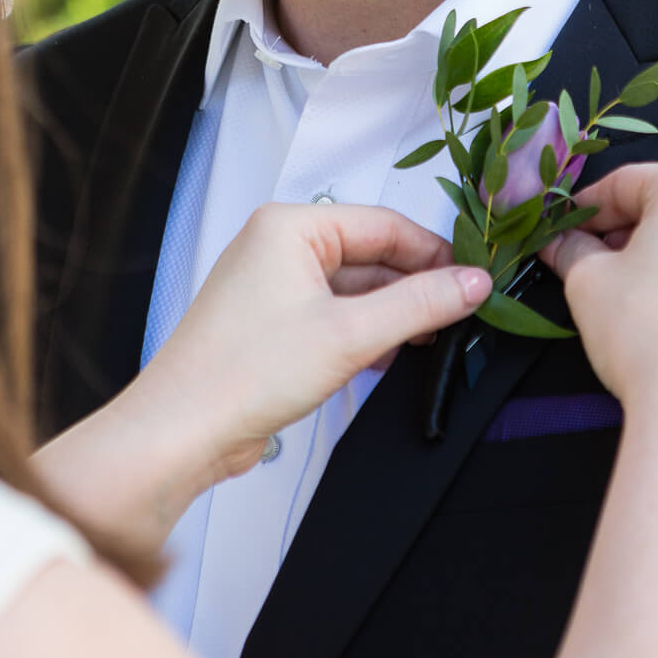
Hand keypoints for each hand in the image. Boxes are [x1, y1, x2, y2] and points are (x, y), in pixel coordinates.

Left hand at [36, 205, 488, 558]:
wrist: (180, 433)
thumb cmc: (247, 373)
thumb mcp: (350, 335)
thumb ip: (419, 305)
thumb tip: (475, 284)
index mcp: (290, 226)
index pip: (384, 224)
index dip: (435, 253)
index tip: (477, 280)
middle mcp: (279, 246)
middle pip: (370, 254)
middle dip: (416, 285)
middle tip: (466, 314)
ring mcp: (273, 287)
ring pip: (354, 288)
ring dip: (394, 313)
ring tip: (439, 339)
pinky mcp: (271, 326)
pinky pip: (334, 315)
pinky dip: (367, 332)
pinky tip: (396, 356)